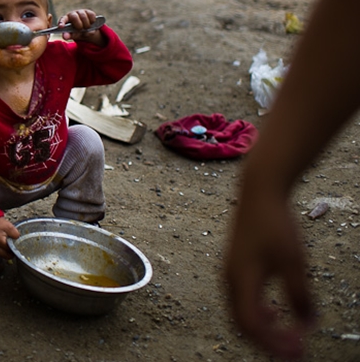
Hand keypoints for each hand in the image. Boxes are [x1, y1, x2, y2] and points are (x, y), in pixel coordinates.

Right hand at [0, 216, 19, 258]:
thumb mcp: (9, 226)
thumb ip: (15, 233)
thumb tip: (18, 239)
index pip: (8, 249)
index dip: (14, 250)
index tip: (18, 249)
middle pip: (3, 255)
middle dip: (9, 255)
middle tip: (15, 252)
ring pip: (0, 254)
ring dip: (6, 253)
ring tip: (11, 250)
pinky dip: (2, 250)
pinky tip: (6, 247)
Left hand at [57, 9, 104, 44]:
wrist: (87, 31)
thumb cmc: (77, 32)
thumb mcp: (73, 35)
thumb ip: (69, 35)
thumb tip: (65, 37)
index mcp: (66, 20)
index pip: (62, 20)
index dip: (61, 22)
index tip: (61, 27)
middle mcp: (72, 14)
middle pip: (74, 17)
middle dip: (78, 25)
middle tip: (81, 29)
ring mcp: (80, 12)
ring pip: (83, 16)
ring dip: (86, 24)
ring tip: (87, 28)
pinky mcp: (88, 12)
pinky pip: (91, 15)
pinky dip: (92, 21)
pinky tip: (91, 23)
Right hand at [225, 179, 314, 358]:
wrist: (259, 192)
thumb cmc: (274, 223)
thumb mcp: (294, 262)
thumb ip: (300, 296)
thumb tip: (308, 324)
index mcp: (240, 280)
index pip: (251, 325)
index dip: (273, 343)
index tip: (297, 351)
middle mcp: (230, 279)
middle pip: (243, 324)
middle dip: (268, 341)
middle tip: (295, 350)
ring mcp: (230, 272)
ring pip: (241, 312)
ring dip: (264, 329)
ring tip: (288, 335)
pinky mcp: (236, 266)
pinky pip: (242, 299)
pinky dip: (259, 313)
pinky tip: (275, 311)